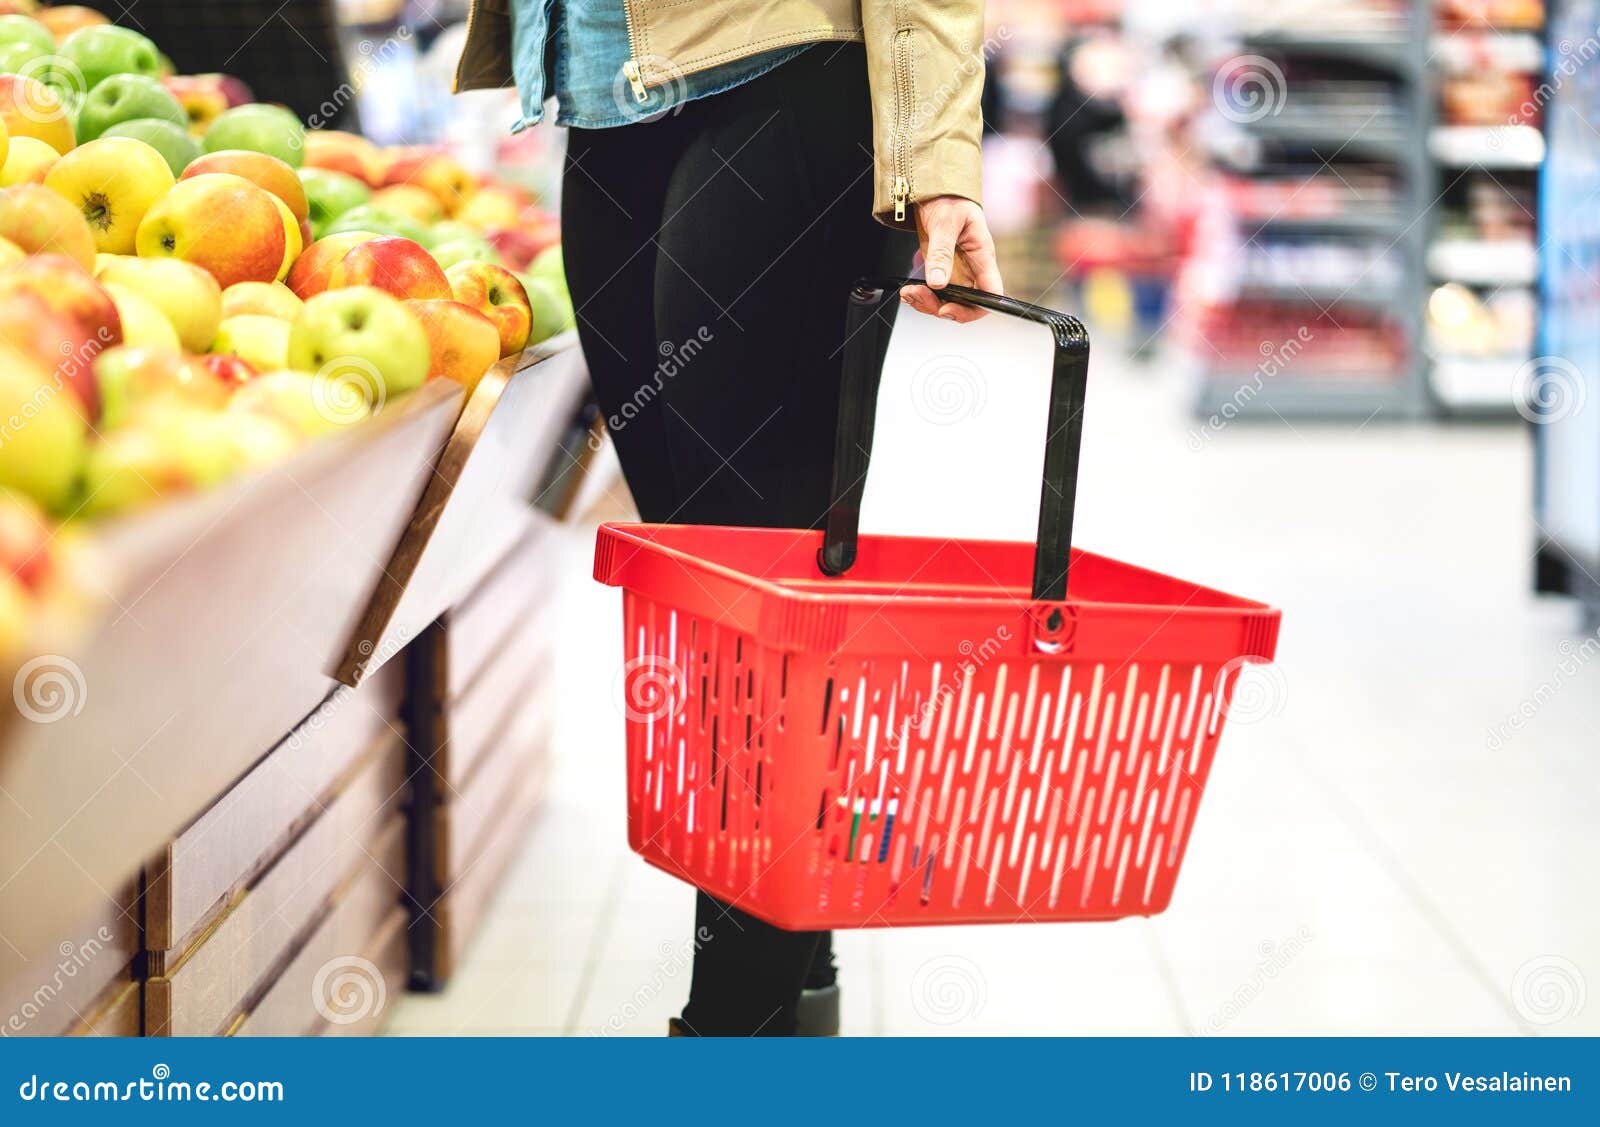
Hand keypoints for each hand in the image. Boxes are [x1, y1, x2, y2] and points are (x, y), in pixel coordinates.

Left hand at [900, 195, 1003, 322]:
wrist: (935, 192)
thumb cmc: (950, 200)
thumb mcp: (945, 222)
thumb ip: (942, 252)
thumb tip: (938, 282)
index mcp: (982, 256)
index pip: (990, 294)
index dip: (973, 309)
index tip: (948, 308)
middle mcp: (973, 269)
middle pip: (967, 304)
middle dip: (942, 308)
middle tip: (920, 297)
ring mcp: (957, 273)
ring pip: (949, 303)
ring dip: (927, 304)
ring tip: (909, 293)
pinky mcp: (942, 272)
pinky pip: (936, 294)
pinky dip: (921, 297)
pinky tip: (909, 292)